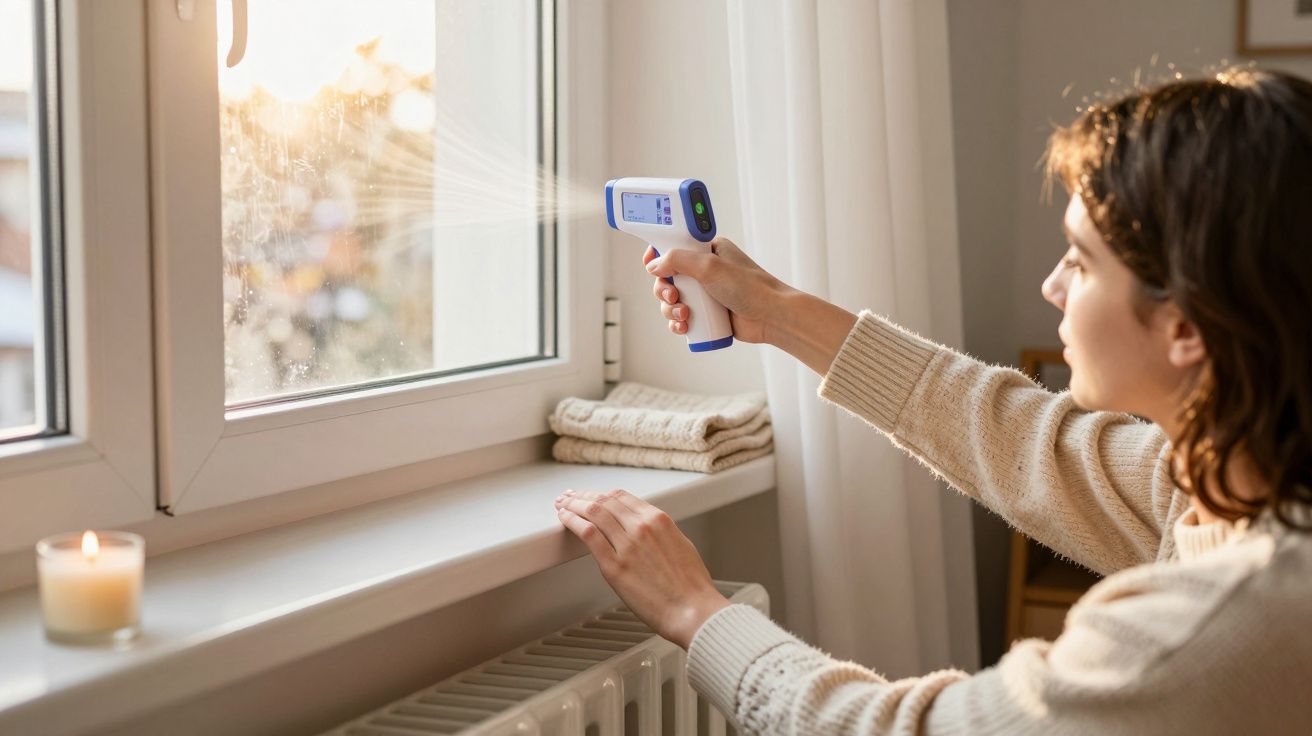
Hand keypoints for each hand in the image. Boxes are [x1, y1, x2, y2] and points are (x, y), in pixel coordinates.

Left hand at [554, 489, 729, 649]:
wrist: (693, 611)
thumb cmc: (690, 587)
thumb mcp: (680, 545)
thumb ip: (659, 534)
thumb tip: (643, 531)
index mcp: (660, 520)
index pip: (621, 497)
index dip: (601, 494)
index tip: (590, 496)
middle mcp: (642, 526)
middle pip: (604, 501)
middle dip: (583, 497)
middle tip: (569, 497)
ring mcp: (627, 545)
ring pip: (593, 512)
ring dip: (573, 505)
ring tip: (562, 505)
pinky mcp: (614, 566)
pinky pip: (588, 534)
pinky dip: (572, 522)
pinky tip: (564, 519)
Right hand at [643, 237, 789, 344]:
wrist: (772, 317)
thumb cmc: (749, 287)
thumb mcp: (709, 266)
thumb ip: (678, 260)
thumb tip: (653, 265)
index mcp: (707, 250)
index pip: (674, 247)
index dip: (659, 256)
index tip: (651, 265)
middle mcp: (705, 270)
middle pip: (668, 277)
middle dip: (664, 289)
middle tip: (672, 296)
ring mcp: (705, 293)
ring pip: (673, 300)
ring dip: (670, 309)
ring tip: (683, 316)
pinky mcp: (707, 313)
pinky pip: (682, 317)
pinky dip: (677, 323)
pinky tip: (682, 327)